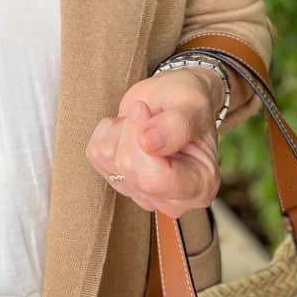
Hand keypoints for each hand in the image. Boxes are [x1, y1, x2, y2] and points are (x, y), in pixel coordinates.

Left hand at [85, 68, 221, 217]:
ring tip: (143, 121)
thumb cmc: (188, 100)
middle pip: (128, 168)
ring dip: (120, 129)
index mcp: (200, 185)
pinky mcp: (119, 180)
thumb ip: (176, 125)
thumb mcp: (192, 104)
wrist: (174, 98)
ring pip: (109, 161)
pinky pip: (95, 155)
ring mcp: (143, 193)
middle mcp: (173, 199)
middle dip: (131, 129)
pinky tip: (128, 128)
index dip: (140, 140)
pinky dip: (107, 132)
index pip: (154, 178)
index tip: (144, 108)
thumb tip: (146, 142)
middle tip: (147, 112)